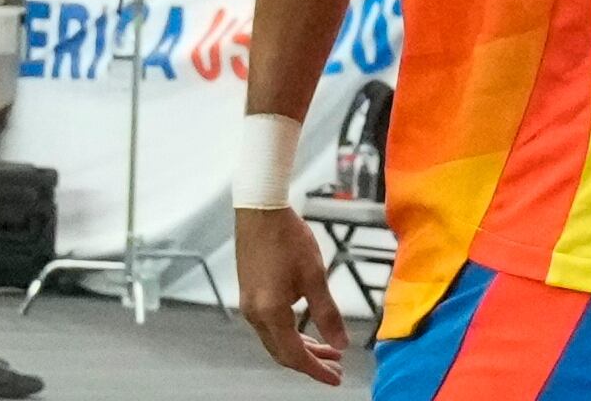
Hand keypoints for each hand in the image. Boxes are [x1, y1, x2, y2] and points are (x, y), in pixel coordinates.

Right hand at [234, 205, 348, 384]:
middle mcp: (255, 315)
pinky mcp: (250, 295)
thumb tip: (341, 344)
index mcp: (270, 314)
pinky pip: (270, 327)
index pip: (294, 355)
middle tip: (337, 368)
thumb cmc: (288, 239)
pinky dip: (290, 334)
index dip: (316, 370)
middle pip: (282, 353)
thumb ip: (328, 313)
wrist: (260, 211)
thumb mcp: (315, 277)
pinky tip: (307, 331)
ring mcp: (249, 306)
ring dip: (302, 348)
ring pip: (276, 341)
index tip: (336, 378)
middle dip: (310, 363)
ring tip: (329, 351)